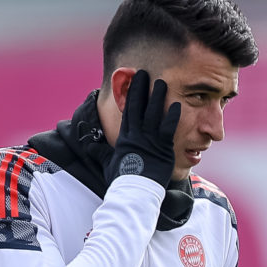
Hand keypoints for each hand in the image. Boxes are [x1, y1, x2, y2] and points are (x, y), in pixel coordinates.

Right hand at [105, 69, 180, 187]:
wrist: (134, 192)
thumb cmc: (122, 180)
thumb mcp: (108, 164)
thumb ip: (101, 152)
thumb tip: (89, 146)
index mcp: (125, 137)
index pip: (128, 111)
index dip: (131, 95)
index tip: (133, 82)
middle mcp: (137, 135)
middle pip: (139, 107)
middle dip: (142, 89)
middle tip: (145, 73)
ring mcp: (150, 141)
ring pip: (154, 113)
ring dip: (158, 97)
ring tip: (161, 82)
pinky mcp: (163, 148)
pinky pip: (168, 128)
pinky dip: (172, 116)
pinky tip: (177, 104)